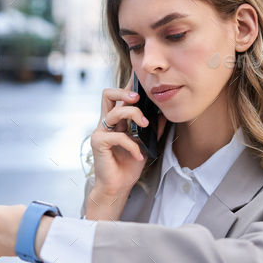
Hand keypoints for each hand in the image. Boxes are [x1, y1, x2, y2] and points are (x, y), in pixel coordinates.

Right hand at [90, 72, 166, 198]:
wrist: (117, 186)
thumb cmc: (128, 165)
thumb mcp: (145, 144)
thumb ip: (152, 130)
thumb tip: (163, 115)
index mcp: (116, 121)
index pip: (118, 97)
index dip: (128, 85)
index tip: (139, 76)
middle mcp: (106, 123)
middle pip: (107, 95)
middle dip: (123, 91)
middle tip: (138, 97)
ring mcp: (101, 132)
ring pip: (115, 112)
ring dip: (134, 116)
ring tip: (145, 125)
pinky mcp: (99, 143)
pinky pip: (117, 136)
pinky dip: (132, 144)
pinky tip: (139, 154)